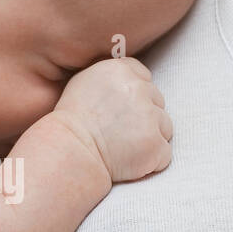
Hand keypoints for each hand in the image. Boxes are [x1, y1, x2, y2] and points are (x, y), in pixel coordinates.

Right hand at [53, 57, 172, 183]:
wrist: (68, 152)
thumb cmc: (70, 123)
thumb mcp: (83, 83)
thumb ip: (110, 76)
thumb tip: (128, 78)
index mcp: (121, 70)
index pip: (144, 77)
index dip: (135, 97)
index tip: (120, 112)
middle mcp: (138, 89)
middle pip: (157, 102)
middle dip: (144, 118)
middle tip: (118, 132)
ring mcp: (150, 116)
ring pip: (164, 127)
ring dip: (150, 138)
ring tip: (123, 147)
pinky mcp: (155, 144)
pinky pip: (164, 153)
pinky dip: (151, 161)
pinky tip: (129, 162)